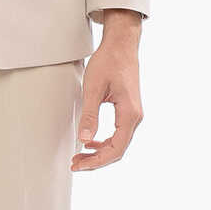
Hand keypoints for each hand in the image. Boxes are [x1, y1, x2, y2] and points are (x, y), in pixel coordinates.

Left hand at [72, 10, 144, 171]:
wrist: (121, 44)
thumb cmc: (109, 62)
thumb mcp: (93, 89)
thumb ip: (90, 116)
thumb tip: (84, 139)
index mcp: (129, 114)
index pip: (116, 148)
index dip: (96, 161)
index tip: (78, 164)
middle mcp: (135, 117)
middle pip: (118, 149)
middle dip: (96, 160)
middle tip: (75, 164)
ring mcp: (133, 114)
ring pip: (118, 143)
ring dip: (99, 152)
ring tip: (80, 155)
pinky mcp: (128, 110)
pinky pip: (119, 133)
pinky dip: (104, 142)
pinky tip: (90, 142)